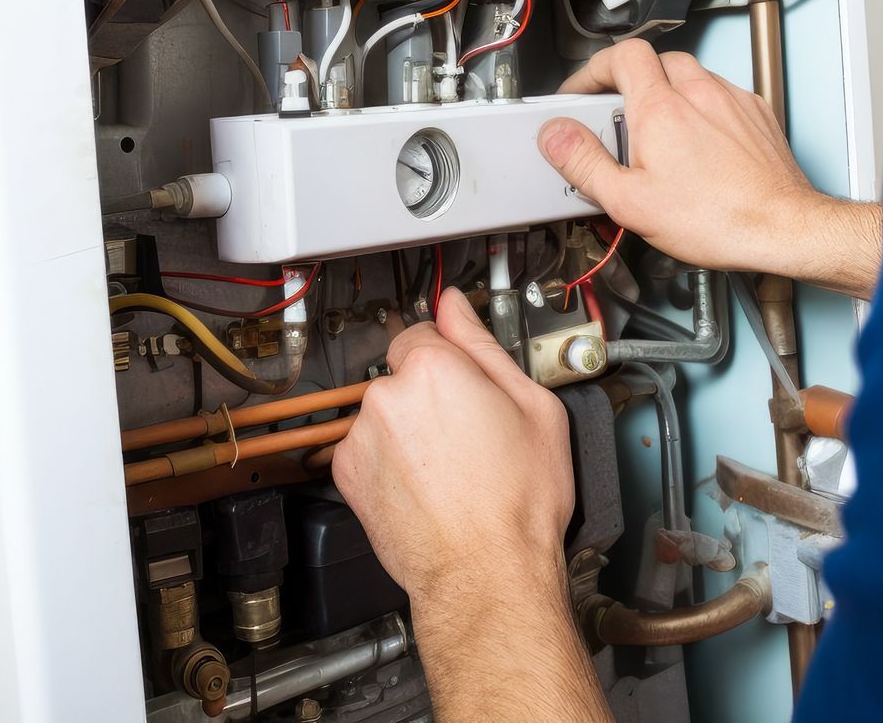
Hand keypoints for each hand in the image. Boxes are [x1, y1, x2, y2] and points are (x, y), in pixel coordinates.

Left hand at [334, 293, 611, 721]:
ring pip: (387, 414)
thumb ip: (484, 344)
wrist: (485, 574)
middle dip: (432, 396)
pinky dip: (390, 461)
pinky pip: (369, 449)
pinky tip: (426, 486)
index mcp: (434, 368)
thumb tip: (457, 307)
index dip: (449, 356)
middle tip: (470, 432)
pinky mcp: (348, 475)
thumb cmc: (517, 502)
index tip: (464, 379)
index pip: (425, 331)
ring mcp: (362, 437)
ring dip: (409, 429)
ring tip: (450, 468)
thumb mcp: (534, 407)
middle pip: (405, 375)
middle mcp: (388, 396)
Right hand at [539, 41, 882, 294]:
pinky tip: (699, 141)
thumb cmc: (718, 219)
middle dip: (630, 81)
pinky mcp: (757, 114)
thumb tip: (554, 135)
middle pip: (655, 60)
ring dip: (668, 91)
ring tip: (658, 130)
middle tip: (616, 113)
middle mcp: (699, 93)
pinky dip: (702, 106)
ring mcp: (732, 100)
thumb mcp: (629, 202)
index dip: (594, 69)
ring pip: (691, 74)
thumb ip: (584, 163)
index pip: (621, 56)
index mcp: (661, 108)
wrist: (783, 228)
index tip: (582, 92)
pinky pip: (721, 93)